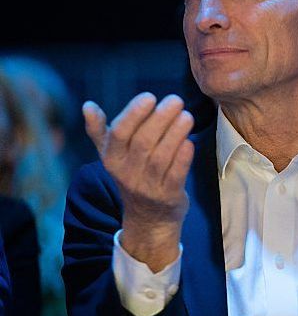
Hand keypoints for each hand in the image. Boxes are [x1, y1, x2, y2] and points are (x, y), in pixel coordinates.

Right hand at [83, 93, 193, 271]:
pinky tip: (190, 142)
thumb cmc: (132, 175)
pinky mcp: (168, 196)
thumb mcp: (112, 156)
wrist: (148, 218)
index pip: (119, 133)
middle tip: (176, 100)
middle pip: (143, 142)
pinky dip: (183, 158)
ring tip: (187, 116)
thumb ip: (99, 131)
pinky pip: (176, 175)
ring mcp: (148, 186)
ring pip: (160, 157)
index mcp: (112, 159)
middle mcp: (127, 174)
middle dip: (160, 118)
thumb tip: (87, 106)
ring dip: (175, 134)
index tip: (150, 97)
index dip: (134, 113)